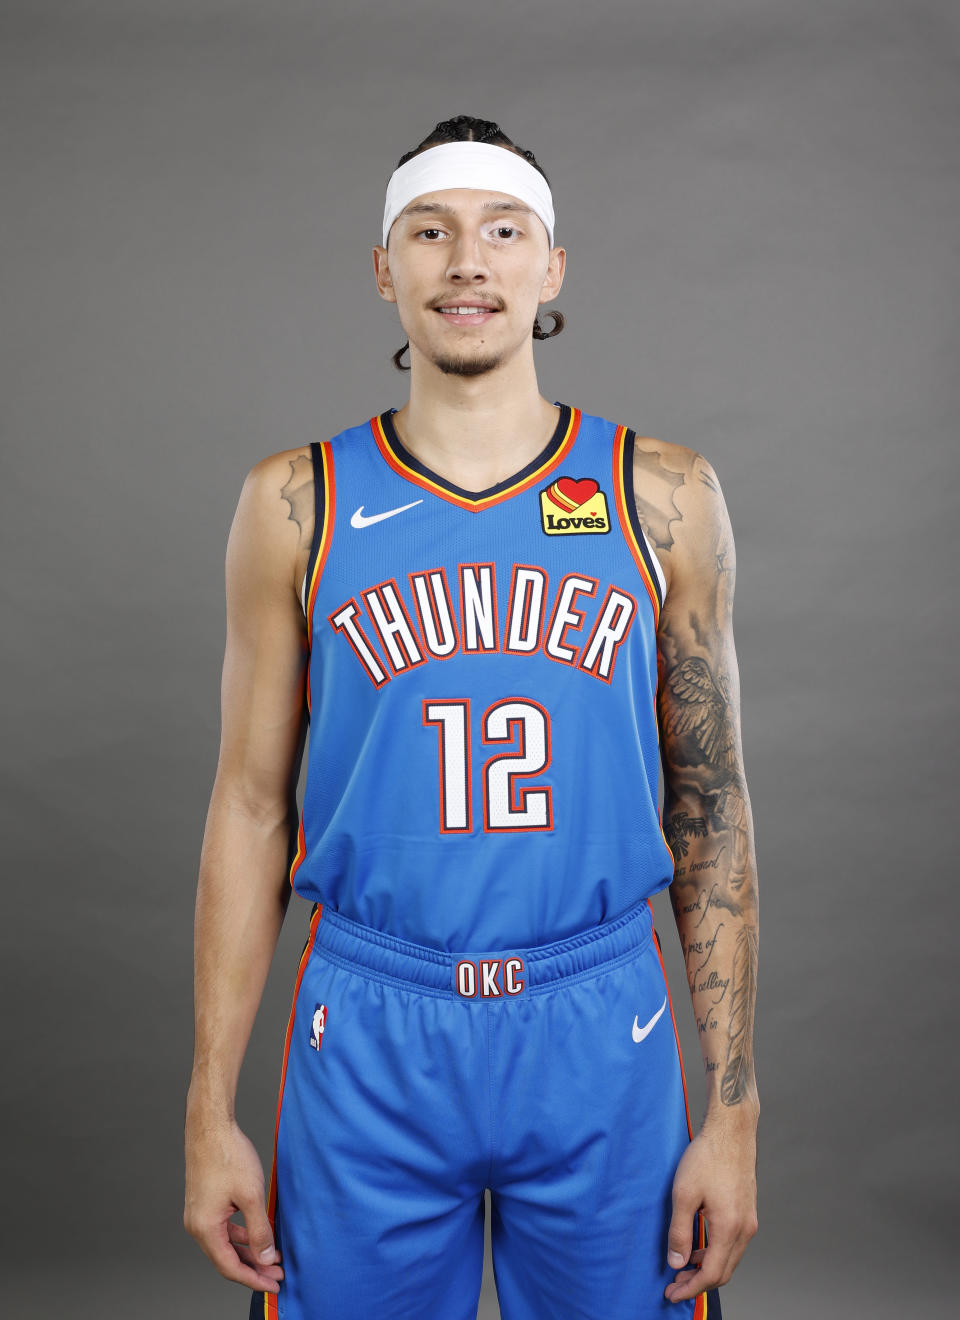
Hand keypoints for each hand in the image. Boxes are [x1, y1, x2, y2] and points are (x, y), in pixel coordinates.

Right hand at [184, 1113, 283, 1294]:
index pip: (230, 1267)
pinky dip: (241, 1236)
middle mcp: (197, 1225)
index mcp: (205, 1228)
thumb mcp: (251, 1196)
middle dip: (254, 1268)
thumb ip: (259, 1230)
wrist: (211, 1126)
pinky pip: (223, 1229)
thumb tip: (265, 1259)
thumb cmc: (228, 1155)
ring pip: (225, 1244)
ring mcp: (199, 1214)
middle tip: (278, 1273)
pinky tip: (258, 1234)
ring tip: (273, 1256)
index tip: (274, 1284)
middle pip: (227, 1258)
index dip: (253, 1279)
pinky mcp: (204, 1203)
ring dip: (249, 1252)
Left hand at [663, 1112, 757, 1303]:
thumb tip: (677, 1263)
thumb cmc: (707, 1157)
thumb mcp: (683, 1194)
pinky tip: (699, 1246)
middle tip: (674, 1285)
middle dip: (698, 1283)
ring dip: (707, 1268)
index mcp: (729, 1228)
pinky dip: (716, 1253)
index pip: (711, 1274)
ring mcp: (749, 1220)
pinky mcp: (747, 1211)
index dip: (691, 1289)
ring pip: (730, 1258)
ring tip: (683, 1268)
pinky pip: (733, 1244)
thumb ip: (679, 1232)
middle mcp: (744, 1229)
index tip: (672, 1294)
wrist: (732, 1130)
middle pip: (724, 1272)